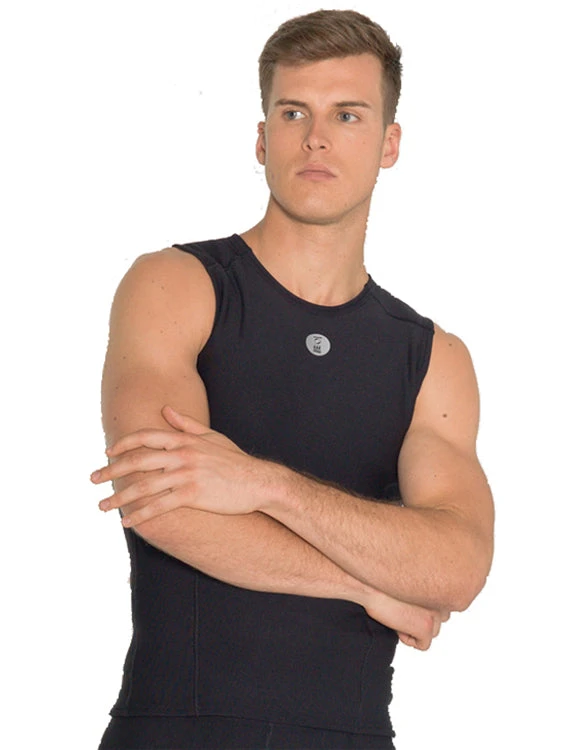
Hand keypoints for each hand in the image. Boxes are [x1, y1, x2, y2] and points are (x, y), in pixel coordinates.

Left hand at [91, 406, 269, 526]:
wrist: (258, 481)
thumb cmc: (235, 460)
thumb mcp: (211, 437)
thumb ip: (186, 424)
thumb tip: (166, 410)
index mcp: (185, 440)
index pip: (146, 437)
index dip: (123, 444)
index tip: (108, 453)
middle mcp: (182, 454)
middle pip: (138, 461)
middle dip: (111, 470)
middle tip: (93, 479)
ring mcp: (187, 475)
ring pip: (144, 486)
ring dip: (119, 497)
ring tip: (103, 506)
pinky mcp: (193, 495)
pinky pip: (160, 506)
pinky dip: (141, 514)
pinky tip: (127, 521)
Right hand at [363, 589, 449, 650]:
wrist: (369, 586)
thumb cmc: (383, 583)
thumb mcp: (411, 586)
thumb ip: (424, 594)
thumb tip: (425, 610)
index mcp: (439, 584)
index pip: (440, 607)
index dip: (421, 609)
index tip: (407, 603)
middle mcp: (441, 598)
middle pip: (437, 621)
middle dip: (421, 620)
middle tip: (402, 611)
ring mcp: (435, 614)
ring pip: (431, 633)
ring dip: (415, 629)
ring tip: (398, 616)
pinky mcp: (425, 627)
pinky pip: (423, 645)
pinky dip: (409, 639)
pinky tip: (397, 625)